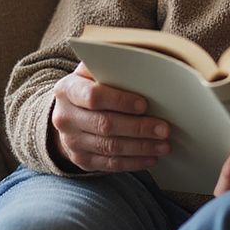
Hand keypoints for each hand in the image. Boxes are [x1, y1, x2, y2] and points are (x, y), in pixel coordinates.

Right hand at [50, 62, 170, 172]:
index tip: (144, 105)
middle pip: (105, 124)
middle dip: (139, 128)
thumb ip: (112, 68)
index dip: (120, 101)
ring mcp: (71, 141)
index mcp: (67, 90)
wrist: (70, 114)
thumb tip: (145, 65)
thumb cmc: (92, 87)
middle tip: (164, 129)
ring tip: (164, 145)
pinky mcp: (81, 159)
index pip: (93, 96)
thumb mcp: (94, 72)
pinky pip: (110, 164)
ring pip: (110, 147)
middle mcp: (65, 117)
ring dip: (141, 147)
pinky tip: (152, 158)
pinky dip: (134, 162)